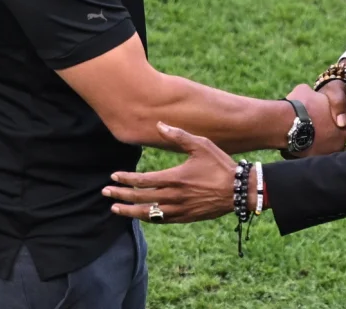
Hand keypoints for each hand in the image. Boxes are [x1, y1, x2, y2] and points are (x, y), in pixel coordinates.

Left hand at [104, 122, 236, 222]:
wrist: (239, 190)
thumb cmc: (220, 165)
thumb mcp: (201, 145)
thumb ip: (178, 136)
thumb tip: (159, 125)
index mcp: (175, 178)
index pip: (143, 181)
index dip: (126, 179)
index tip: (114, 177)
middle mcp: (174, 196)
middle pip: (141, 198)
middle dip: (121, 195)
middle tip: (106, 193)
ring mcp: (180, 209)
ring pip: (148, 213)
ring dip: (130, 211)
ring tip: (115, 209)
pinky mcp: (186, 217)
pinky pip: (162, 220)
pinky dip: (148, 218)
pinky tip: (140, 216)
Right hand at [287, 84, 345, 155]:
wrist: (287, 124)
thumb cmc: (299, 105)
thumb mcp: (307, 91)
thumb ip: (316, 96)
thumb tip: (310, 97)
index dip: (342, 114)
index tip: (332, 114)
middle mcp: (345, 134)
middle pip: (345, 133)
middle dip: (337, 129)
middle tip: (323, 126)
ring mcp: (335, 148)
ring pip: (335, 145)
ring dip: (328, 142)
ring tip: (315, 137)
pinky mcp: (323, 157)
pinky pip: (324, 155)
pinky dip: (319, 150)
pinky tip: (310, 146)